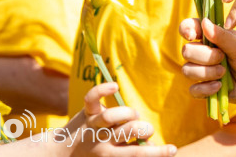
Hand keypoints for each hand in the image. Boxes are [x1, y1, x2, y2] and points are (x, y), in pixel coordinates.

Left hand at [58, 82, 175, 155]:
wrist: (61, 152)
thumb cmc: (95, 155)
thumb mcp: (113, 156)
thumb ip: (131, 151)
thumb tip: (153, 145)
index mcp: (110, 155)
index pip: (137, 155)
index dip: (158, 153)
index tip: (174, 150)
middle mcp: (101, 141)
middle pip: (129, 131)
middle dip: (144, 128)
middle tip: (145, 130)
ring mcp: (93, 126)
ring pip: (113, 116)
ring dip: (129, 114)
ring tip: (132, 116)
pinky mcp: (86, 112)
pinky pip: (92, 97)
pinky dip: (103, 89)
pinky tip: (115, 86)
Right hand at [179, 18, 235, 107]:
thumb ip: (223, 37)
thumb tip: (204, 22)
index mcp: (214, 36)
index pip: (190, 28)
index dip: (186, 30)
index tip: (192, 36)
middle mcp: (206, 52)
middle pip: (187, 51)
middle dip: (204, 56)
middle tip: (222, 57)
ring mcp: (205, 70)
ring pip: (187, 70)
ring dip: (206, 72)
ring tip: (224, 73)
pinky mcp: (207, 89)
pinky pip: (193, 89)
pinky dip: (205, 88)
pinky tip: (219, 86)